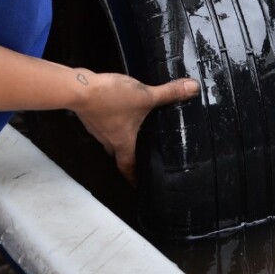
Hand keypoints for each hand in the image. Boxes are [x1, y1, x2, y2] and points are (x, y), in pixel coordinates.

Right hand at [70, 73, 199, 182]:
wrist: (79, 88)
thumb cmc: (112, 99)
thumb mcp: (145, 96)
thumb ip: (169, 93)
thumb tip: (195, 88)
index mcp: (122, 143)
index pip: (128, 167)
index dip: (132, 177)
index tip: (137, 185)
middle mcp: (108, 139)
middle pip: (117, 153)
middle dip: (126, 154)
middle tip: (138, 154)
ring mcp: (96, 126)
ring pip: (108, 136)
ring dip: (117, 134)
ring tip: (130, 128)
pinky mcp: (89, 112)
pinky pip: (101, 120)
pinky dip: (109, 118)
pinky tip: (116, 107)